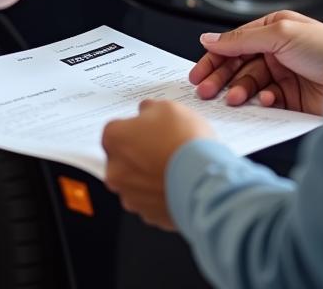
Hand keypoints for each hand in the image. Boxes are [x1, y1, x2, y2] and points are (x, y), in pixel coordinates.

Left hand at [102, 100, 213, 229]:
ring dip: (149, 174)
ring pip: (136, 181)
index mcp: (114, 139)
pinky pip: (150, 200)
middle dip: (139, 152)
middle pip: (123, 157)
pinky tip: (177, 183)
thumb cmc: (185, 143)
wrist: (208, 184)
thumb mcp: (168, 108)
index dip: (136, 127)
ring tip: (174, 166)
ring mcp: (130, 196)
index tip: (149, 128)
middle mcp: (115, 170)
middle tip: (163, 146)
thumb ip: (149, 109)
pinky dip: (160, 193)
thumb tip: (146, 112)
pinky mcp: (148, 215)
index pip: (116, 129)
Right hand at [190, 10, 322, 115]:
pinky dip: (262, 103)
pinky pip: (268, 102)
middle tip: (205, 91)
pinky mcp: (293, 99)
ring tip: (235, 100)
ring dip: (240, 92)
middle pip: (239, 65)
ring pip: (251, 85)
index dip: (215, 57)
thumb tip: (210, 39)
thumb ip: (242, 38)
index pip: (234, 43)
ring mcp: (285, 75)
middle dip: (221, 78)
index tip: (198, 73)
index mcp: (273, 29)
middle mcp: (277, 51)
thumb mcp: (281, 34)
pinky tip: (265, 102)